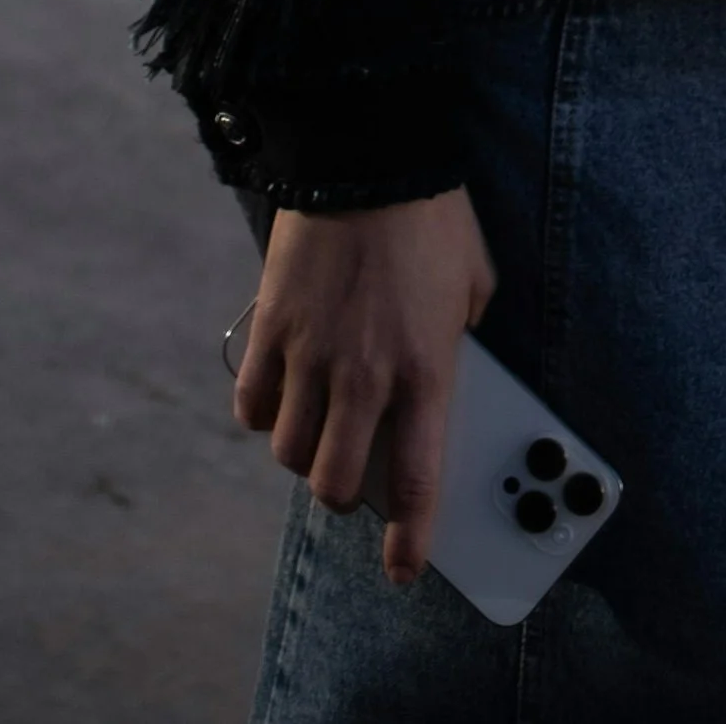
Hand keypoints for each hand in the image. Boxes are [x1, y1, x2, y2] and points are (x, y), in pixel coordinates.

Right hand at [233, 192, 495, 581]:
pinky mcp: (272, 328)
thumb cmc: (432, 219)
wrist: (368, 156)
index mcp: (426, 371)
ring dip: (302, 454)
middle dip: (342, 496)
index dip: (409, 540)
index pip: (418, 482)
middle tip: (350, 480)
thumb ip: (457, 342)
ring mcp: (312, 355)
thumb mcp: (474, 287)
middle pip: (334, 483)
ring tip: (317, 430)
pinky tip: (278, 397)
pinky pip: (252, 404)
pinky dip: (262, 414)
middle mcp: (366, 376)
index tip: (404, 569)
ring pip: (289, 451)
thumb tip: (439, 377)